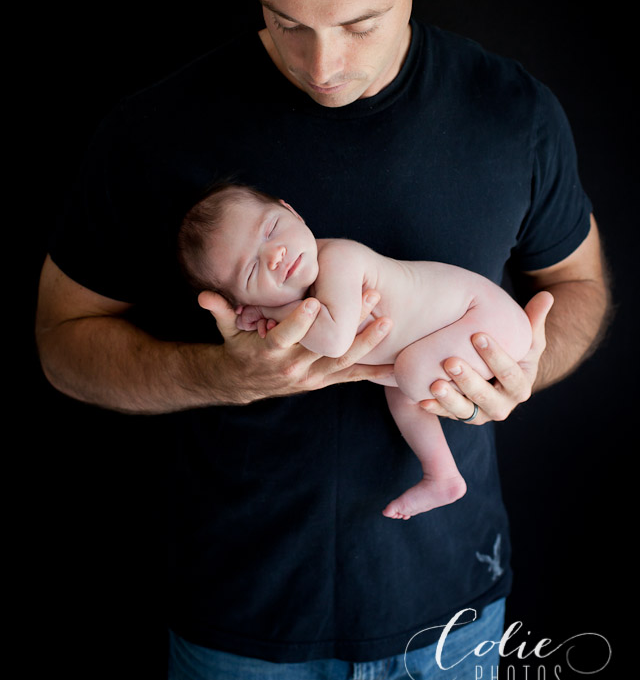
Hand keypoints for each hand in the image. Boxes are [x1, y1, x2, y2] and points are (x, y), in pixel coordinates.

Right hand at [197, 289, 393, 405]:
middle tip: (371, 296)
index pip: (286, 335)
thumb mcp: (227, 331)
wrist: (242, 384)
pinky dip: (374, 373)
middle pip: (324, 345)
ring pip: (343, 361)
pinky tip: (397, 368)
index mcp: (270, 351)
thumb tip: (203, 295)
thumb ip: (221, 311)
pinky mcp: (321, 382)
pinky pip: (351, 378)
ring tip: (388, 321)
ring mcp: (310, 377)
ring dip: (368, 342)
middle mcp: (293, 367)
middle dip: (349, 322)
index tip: (315, 302)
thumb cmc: (238, 348)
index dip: (299, 321)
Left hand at [419, 292, 553, 423]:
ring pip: (466, 411)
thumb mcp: (526, 338)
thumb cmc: (514, 349)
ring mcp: (482, 413)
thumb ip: (535, 319)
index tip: (478, 336)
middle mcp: (503, 404)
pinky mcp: (462, 415)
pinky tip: (421, 399)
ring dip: (450, 399)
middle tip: (451, 362)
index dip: (496, 356)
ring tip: (435, 384)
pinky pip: (448, 415)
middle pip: (486, 395)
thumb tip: (546, 295)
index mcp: (521, 386)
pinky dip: (435, 409)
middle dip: (468, 380)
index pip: (510, 373)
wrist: (501, 376)